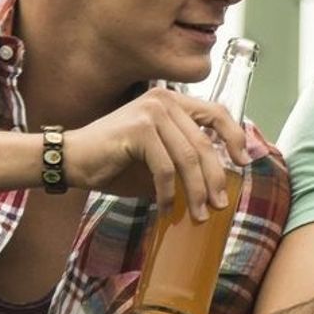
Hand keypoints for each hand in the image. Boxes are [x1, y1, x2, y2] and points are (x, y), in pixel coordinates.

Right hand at [64, 88, 250, 217]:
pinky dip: (168, 191)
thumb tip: (220, 179)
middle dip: (216, 178)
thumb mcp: (159, 156)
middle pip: (204, 143)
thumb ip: (186, 158)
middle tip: (220, 204)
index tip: (243, 163)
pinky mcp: (138, 129)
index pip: (217, 113)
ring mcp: (151, 112)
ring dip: (196, 190)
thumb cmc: (115, 160)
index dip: (235, 138)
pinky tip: (167, 207)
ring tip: (200, 214)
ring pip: (188, 158)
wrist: (70, 159)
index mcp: (172, 101)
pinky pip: (164, 167)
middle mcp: (164, 100)